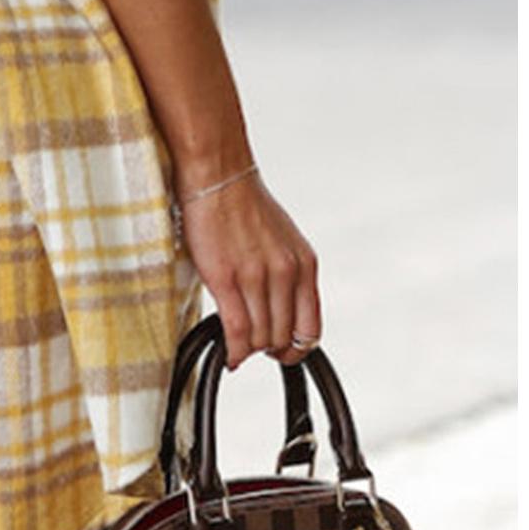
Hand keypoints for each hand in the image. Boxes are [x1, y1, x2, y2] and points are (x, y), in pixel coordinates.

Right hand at [175, 167, 321, 369]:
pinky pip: (235, 331)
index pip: (310, 328)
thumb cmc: (244, 203)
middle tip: (251, 346)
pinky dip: (233, 351)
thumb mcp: (283, 240)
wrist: (218, 174)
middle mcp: (286, 273)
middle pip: (282, 337)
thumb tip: (279, 311)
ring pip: (259, 338)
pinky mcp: (225, 278)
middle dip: (267, 349)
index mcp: (305, 265)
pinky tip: (228, 355)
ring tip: (235, 345)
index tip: (280, 351)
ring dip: (248, 349)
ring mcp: (256, 277)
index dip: (296, 349)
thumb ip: (287, 275)